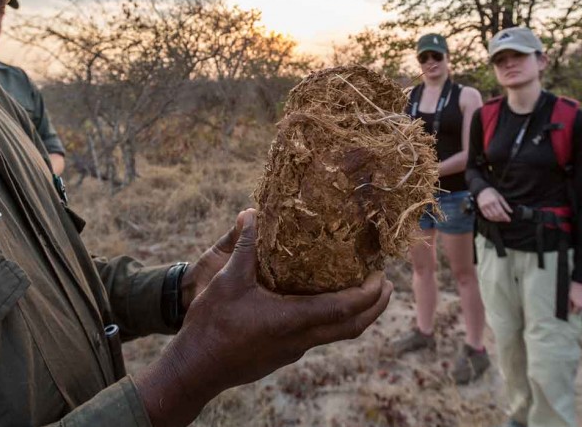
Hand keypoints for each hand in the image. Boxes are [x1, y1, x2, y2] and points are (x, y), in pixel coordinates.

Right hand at [135, 209, 392, 426]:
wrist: (195, 368)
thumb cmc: (212, 325)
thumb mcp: (227, 279)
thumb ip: (244, 246)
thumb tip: (252, 213)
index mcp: (294, 319)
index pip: (346, 308)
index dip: (370, 293)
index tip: (382, 275)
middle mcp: (300, 339)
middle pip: (352, 327)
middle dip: (375, 307)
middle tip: (387, 285)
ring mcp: (292, 351)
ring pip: (336, 335)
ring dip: (355, 315)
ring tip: (361, 292)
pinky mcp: (281, 356)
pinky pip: (318, 337)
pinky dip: (332, 321)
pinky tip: (319, 305)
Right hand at [476, 187, 511, 222]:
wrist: (482, 190)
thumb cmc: (492, 193)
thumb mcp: (500, 197)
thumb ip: (505, 205)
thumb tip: (511, 212)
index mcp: (495, 200)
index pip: (501, 211)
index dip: (505, 216)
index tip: (509, 219)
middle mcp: (489, 204)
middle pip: (496, 215)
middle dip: (502, 218)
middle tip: (505, 220)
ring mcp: (484, 207)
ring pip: (491, 217)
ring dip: (497, 219)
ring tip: (501, 219)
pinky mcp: (481, 208)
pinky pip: (486, 216)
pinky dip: (491, 219)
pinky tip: (495, 219)